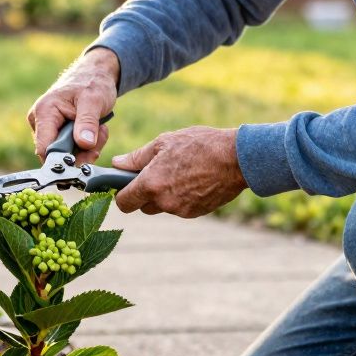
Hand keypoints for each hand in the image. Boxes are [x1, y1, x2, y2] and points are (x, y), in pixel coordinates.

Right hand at [27, 47, 119, 162]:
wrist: (95, 74)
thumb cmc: (92, 82)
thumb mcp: (94, 100)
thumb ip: (87, 122)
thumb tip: (84, 144)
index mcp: (44, 112)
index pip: (45, 148)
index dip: (64, 159)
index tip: (86, 159)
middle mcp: (40, 122)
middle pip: (57, 153)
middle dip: (81, 152)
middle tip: (99, 137)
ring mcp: (47, 128)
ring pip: (66, 153)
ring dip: (87, 147)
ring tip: (99, 129)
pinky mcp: (55, 132)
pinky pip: (71, 149)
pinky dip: (86, 144)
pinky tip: (94, 130)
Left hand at [112, 127, 247, 217]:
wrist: (237, 158)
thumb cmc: (200, 145)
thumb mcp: (164, 142)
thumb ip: (137, 157)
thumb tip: (117, 163)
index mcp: (151, 184)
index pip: (124, 203)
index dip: (122, 195)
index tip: (125, 187)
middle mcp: (164, 202)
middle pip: (143, 206)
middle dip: (145, 194)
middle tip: (157, 173)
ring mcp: (181, 210)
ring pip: (163, 207)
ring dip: (165, 195)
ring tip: (181, 172)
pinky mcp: (196, 213)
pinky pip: (180, 208)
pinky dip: (182, 197)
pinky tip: (193, 180)